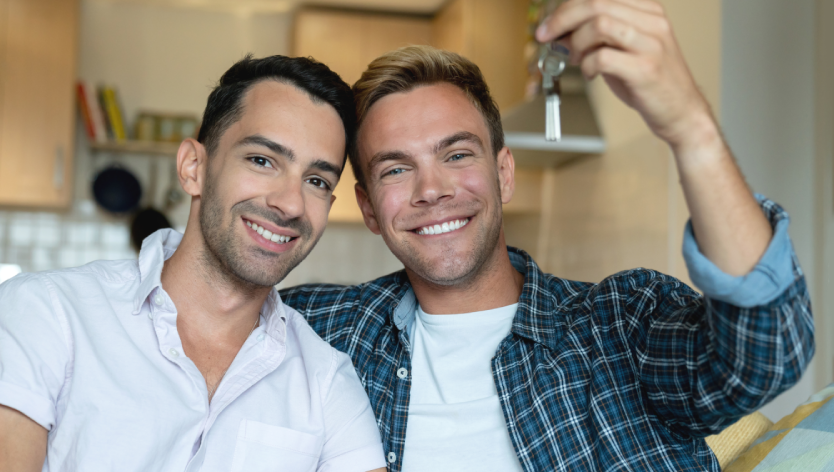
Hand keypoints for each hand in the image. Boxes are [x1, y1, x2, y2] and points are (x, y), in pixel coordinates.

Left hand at [536, 0, 713, 150]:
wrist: (681, 111)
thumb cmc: (650, 81)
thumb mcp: (626, 48)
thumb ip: (598, 37)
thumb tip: (560, 34)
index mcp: (648, 10)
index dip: (568, 7)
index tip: (550, 25)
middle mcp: (652, 21)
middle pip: (596, 4)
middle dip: (562, 20)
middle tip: (546, 38)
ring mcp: (651, 44)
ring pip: (599, 25)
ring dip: (576, 43)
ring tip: (576, 59)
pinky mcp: (645, 69)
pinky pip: (602, 57)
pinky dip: (587, 65)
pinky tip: (591, 73)